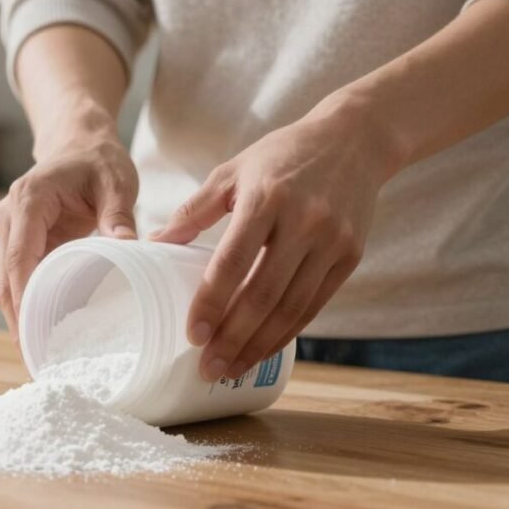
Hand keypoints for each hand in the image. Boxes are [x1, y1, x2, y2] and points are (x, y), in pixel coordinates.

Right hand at [0, 124, 138, 342]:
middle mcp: (9, 217)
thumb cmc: (98, 159)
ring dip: (20, 318)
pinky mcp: (19, 243)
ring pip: (7, 283)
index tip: (31, 334)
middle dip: (18, 320)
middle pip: (6, 278)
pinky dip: (28, 306)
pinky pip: (19, 279)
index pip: (20, 258)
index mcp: (29, 201)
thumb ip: (118, 214)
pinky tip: (44, 333)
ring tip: (40, 357)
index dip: (24, 298)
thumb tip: (127, 248)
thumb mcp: (115, 181)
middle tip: (37, 361)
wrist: (79, 142)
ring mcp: (10, 231)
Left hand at [151, 110, 393, 380]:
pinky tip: (264, 348)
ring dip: (259, 345)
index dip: (211, 302)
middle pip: (263, 294)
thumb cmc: (282, 156)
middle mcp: (303, 222)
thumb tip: (154, 245)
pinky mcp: (350, 256)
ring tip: (231, 368)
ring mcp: (331, 242)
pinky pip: (315, 305)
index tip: (193, 334)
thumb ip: (193, 211)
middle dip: (233, 338)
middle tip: (207, 368)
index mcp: (266, 199)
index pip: (232, 262)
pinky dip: (288, 332)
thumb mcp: (232, 171)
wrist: (355, 140)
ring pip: (292, 308)